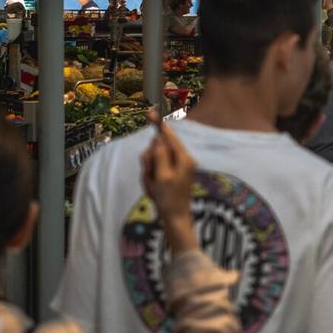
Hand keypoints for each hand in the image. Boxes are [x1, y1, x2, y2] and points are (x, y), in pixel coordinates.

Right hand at [140, 108, 198, 250]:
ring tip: (154, 187)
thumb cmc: (169, 199)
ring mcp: (176, 168)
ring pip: (154, 159)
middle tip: (151, 178)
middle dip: (149, 161)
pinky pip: (155, 170)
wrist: (175, 219)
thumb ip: (160, 154)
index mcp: (184, 158)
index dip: (158, 125)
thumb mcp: (162, 175)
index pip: (169, 136)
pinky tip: (154, 190)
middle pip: (158, 148)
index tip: (150, 113)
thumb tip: (158, 138)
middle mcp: (183, 160)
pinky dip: (150, 179)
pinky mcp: (170, 175)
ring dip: (149, 172)